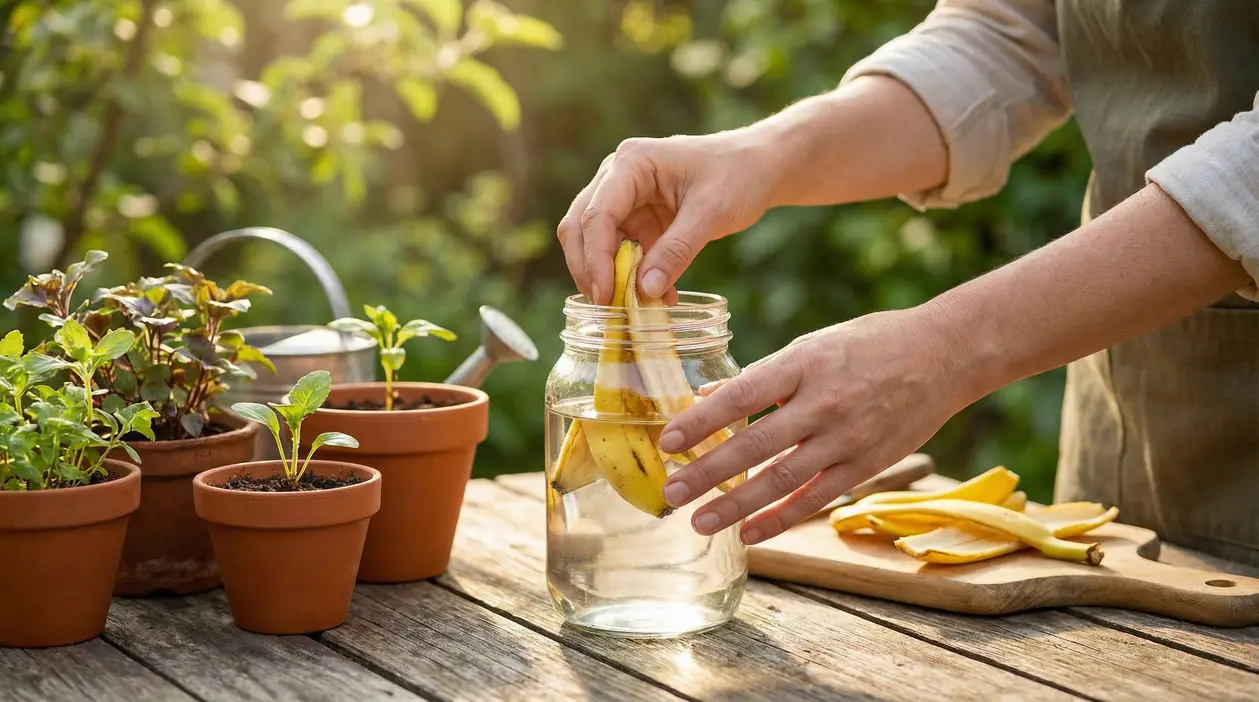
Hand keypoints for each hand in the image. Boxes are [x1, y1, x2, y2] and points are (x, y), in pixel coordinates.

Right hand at [557, 131, 778, 303]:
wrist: (758, 168)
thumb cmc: (737, 175)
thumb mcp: (711, 213)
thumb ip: (677, 251)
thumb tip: (645, 291)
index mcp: (631, 163)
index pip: (597, 215)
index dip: (595, 259)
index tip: (605, 296)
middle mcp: (616, 178)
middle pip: (580, 227)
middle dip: (589, 269)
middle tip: (607, 306)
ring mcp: (623, 200)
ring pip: (593, 244)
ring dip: (608, 277)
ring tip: (630, 307)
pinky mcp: (636, 221)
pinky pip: (621, 254)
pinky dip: (630, 278)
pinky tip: (656, 297)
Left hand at [657, 308, 975, 543]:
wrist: (944, 354)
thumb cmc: (869, 343)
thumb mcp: (813, 345)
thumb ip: (765, 377)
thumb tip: (708, 400)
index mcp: (804, 363)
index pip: (741, 396)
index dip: (701, 421)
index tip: (666, 442)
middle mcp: (825, 402)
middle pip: (756, 445)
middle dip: (708, 473)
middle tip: (670, 494)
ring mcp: (848, 437)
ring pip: (782, 480)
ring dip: (736, 505)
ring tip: (699, 523)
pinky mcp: (867, 464)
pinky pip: (817, 499)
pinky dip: (781, 519)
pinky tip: (749, 534)